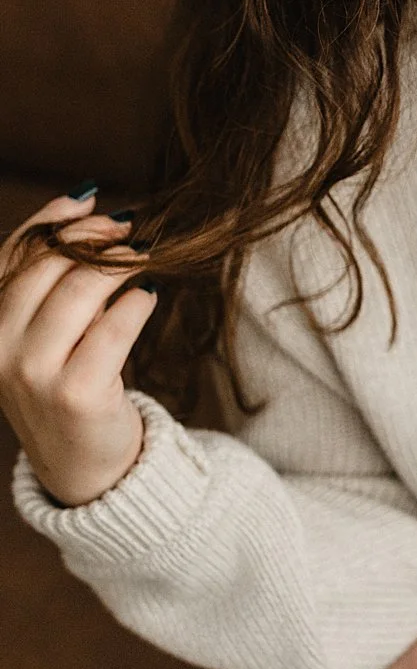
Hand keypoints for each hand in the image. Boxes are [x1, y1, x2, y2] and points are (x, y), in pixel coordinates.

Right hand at [0, 189, 154, 505]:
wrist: (85, 468)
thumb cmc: (69, 385)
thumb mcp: (44, 332)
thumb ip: (53, 278)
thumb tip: (86, 203)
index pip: (10, 257)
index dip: (49, 220)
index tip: (89, 200)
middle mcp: (0, 351)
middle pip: (46, 268)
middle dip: (92, 238)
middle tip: (129, 229)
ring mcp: (33, 375)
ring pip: (79, 292)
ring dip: (118, 263)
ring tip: (144, 255)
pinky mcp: (76, 394)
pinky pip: (113, 329)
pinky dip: (136, 302)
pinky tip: (149, 294)